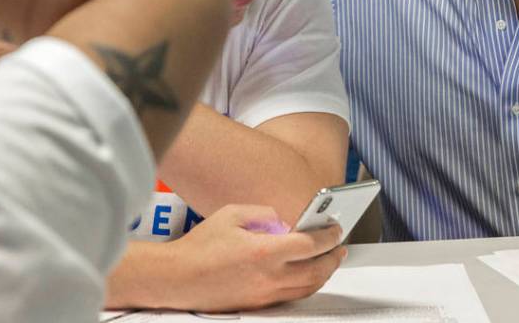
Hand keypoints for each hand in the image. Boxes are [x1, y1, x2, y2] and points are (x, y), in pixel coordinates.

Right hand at [149, 205, 345, 311]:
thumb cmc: (202, 245)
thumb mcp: (232, 214)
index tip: (336, 229)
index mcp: (265, 251)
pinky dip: (307, 285)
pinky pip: (292, 296)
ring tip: (330, 260)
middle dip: (333, 258)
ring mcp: (265, 294)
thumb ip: (263, 213)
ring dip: (324, 273)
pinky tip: (308, 274)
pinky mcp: (258, 304)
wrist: (178, 278)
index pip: (310, 245)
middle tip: (340, 246)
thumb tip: (283, 222)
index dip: (328, 236)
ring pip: (307, 288)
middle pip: (316, 271)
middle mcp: (269, 277)